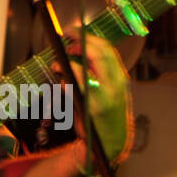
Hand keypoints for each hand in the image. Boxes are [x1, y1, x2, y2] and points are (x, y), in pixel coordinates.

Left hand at [62, 34, 132, 171]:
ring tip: (57, 63)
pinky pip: (78, 88)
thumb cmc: (104, 115)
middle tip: (64, 40)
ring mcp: (106, 95)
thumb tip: (73, 54)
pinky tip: (61, 81)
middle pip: (99, 54)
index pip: (107, 49)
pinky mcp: (94, 107)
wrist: (110, 144)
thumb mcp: (105, 91)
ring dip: (68, 62)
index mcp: (120, 77)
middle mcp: (116, 84)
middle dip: (79, 43)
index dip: (89, 38)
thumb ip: (93, 73)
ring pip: (87, 69)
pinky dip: (67, 81)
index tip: (73, 32)